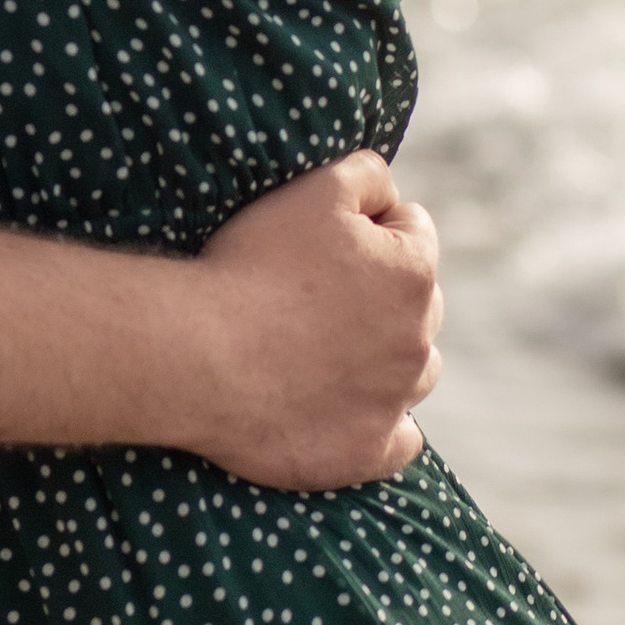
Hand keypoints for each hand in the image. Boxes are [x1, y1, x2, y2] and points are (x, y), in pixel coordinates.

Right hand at [181, 152, 440, 489]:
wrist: (205, 354)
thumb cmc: (254, 265)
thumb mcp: (313, 189)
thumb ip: (367, 174)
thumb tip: (390, 190)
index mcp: (412, 272)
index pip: (415, 229)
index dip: (370, 223)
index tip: (323, 238)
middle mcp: (419, 339)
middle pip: (419, 303)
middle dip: (382, 292)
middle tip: (315, 291)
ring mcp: (396, 400)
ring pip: (415, 370)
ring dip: (386, 356)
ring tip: (325, 348)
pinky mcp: (369, 450)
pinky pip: (402, 439)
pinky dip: (384, 423)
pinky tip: (346, 405)